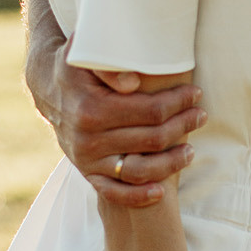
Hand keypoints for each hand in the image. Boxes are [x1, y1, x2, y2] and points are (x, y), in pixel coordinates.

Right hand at [32, 54, 206, 209]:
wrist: (50, 89)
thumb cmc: (78, 67)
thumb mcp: (86, 54)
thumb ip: (109, 66)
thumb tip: (132, 83)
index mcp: (92, 109)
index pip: (150, 111)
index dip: (178, 103)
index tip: (196, 94)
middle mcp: (89, 139)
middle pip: (151, 140)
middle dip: (183, 127)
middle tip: (201, 116)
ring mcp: (88, 160)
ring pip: (139, 170)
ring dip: (170, 164)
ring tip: (191, 151)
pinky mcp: (87, 173)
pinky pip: (114, 193)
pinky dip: (138, 196)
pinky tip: (160, 192)